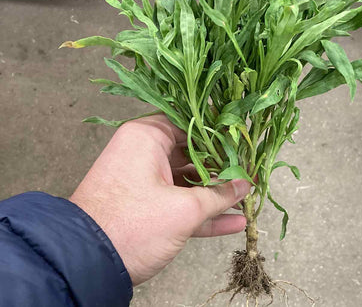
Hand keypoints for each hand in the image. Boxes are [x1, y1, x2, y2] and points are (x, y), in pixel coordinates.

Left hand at [69, 115, 250, 285]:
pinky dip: (202, 211)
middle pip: (192, 152)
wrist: (85, 265)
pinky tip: (232, 221)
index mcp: (147, 137)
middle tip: (250, 170)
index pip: (191, 122)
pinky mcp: (146, 205)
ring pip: (188, 179)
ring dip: (216, 192)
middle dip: (223, 166)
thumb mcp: (184, 209)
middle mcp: (144, 152)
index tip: (243, 138)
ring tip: (246, 197)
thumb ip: (220, 195)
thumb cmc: (131, 224)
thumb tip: (245, 185)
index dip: (220, 131)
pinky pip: (180, 201)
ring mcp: (145, 180)